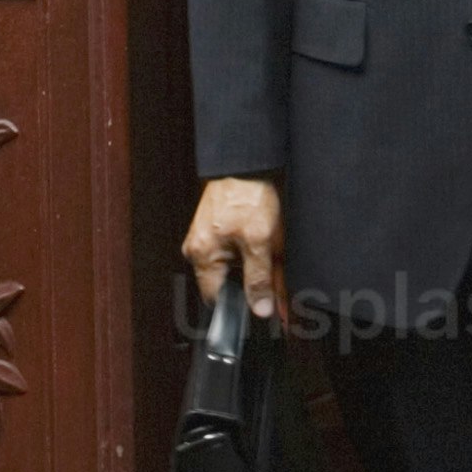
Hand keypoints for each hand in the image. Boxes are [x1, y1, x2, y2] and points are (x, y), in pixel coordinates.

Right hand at [185, 176, 285, 318]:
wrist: (247, 162)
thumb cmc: (248, 194)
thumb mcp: (261, 241)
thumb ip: (260, 278)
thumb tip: (261, 309)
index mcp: (202, 256)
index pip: (217, 299)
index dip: (242, 302)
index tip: (262, 302)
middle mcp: (198, 249)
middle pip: (228, 283)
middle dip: (254, 281)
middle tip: (273, 270)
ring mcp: (206, 238)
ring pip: (234, 266)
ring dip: (254, 265)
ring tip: (268, 248)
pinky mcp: (215, 229)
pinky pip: (234, 250)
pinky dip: (251, 251)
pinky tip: (264, 241)